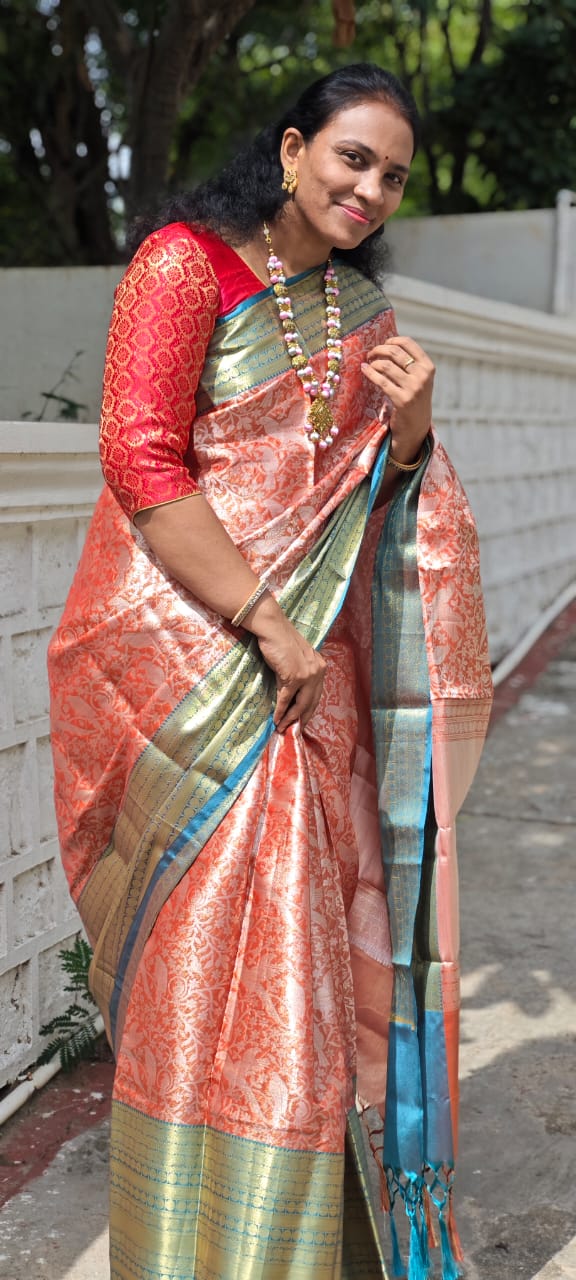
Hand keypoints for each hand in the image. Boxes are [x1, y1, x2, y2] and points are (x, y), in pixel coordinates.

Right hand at [245, 594, 325, 732]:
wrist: (274, 629)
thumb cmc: (282, 642)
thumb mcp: (296, 660)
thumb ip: (299, 675)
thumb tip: (291, 696)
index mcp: (320, 667)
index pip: (317, 695)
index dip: (309, 710)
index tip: (302, 721)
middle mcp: (317, 672)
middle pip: (311, 703)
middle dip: (302, 719)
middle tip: (294, 730)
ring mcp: (306, 675)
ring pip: (300, 704)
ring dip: (290, 718)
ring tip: (282, 728)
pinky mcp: (293, 677)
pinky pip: (286, 699)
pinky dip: (280, 711)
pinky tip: (276, 719)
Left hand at [361, 336, 433, 463]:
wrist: (416, 425)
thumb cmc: (414, 397)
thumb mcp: (419, 378)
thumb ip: (409, 362)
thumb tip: (386, 344)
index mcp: (428, 366)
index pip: (408, 343)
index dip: (392, 340)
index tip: (383, 344)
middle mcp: (423, 376)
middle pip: (395, 352)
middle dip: (379, 350)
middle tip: (371, 354)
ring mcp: (413, 388)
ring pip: (386, 365)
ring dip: (373, 362)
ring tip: (369, 364)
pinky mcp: (402, 400)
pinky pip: (381, 381)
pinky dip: (370, 373)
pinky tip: (364, 370)